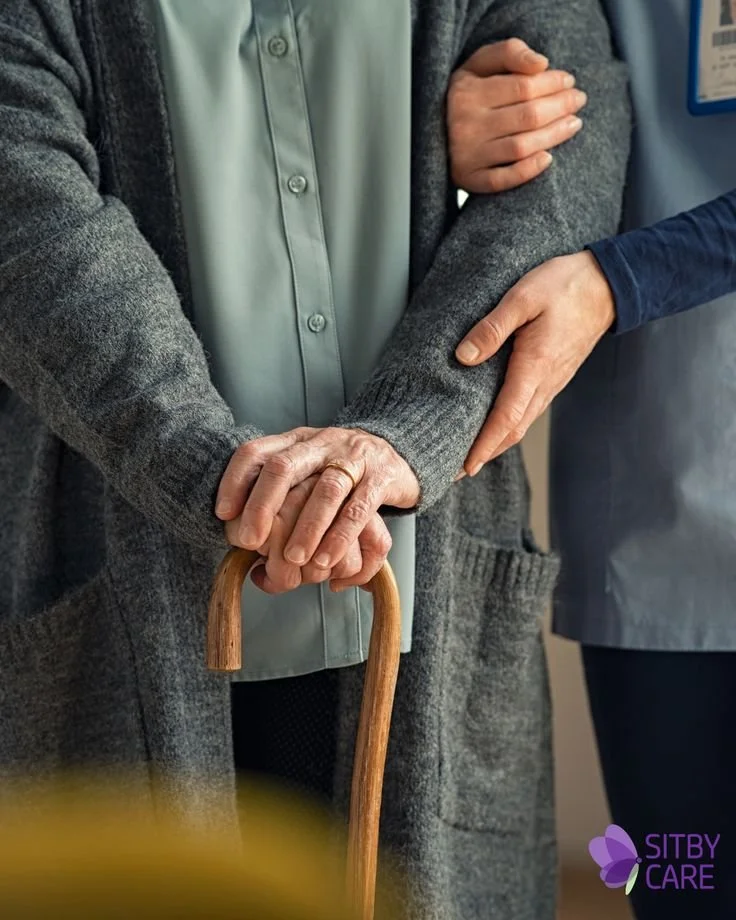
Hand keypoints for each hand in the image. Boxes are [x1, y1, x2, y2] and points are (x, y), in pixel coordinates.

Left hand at [216, 427, 418, 582]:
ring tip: (294, 560)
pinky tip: (327, 560)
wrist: (400, 451)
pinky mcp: (382, 477)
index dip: (235, 480)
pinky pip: (360, 508)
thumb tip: (245, 544)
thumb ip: (279, 496)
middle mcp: (321, 443)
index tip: (223, 513)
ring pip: (326, 490)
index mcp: (296, 441)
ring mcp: (353, 458)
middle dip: (263, 506)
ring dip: (306, 528)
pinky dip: (341, 536)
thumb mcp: (307, 470)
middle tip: (249, 541)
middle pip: (284, 467)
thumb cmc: (342, 470)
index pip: (256, 451)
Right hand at [448, 38, 586, 192]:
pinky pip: (503, 180)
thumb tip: (541, 64)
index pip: (522, 86)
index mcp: (466, 92)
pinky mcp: (469, 179)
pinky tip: (548, 159)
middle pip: (527, 116)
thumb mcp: (479, 64)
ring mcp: (466, 155)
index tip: (569, 80)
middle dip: (560, 106)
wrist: (433, 132)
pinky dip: (528, 171)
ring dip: (554, 135)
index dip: (552, 83)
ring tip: (573, 124)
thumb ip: (509, 52)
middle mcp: (465, 124)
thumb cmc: (465, 94)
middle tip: (578, 101)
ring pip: (520, 146)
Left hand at [455, 251, 615, 471]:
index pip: (506, 419)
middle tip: (455, 471)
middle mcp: (545, 383)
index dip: (484, 446)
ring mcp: (552, 382)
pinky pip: (528, 410)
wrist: (608, 284)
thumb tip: (464, 357)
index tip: (464, 467)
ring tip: (470, 455)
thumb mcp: (523, 297)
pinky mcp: (553, 377)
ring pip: (521, 423)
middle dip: (484, 454)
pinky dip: (509, 426)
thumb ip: (492, 328)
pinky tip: (495, 426)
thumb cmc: (565, 286)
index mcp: (534, 367)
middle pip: (512, 430)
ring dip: (496, 443)